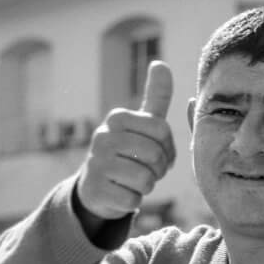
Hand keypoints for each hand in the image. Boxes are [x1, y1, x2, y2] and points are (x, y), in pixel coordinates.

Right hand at [75, 61, 176, 221]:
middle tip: (147, 168)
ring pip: (146, 178)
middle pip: (155, 155)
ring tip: (135, 179)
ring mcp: (96, 164)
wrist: (98, 186)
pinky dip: (135, 199)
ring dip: (147, 184)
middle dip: (159, 167)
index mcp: (117, 118)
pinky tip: (123, 192)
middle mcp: (102, 137)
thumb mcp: (142, 123)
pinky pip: (133, 199)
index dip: (168, 146)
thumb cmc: (129, 151)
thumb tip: (160, 63)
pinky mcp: (96, 191)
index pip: (162, 130)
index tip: (157, 149)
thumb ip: (155, 96)